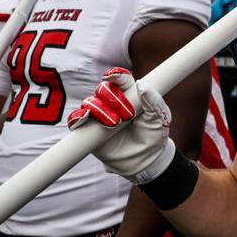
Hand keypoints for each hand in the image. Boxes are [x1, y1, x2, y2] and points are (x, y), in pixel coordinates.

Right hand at [68, 68, 175, 182]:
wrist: (144, 160)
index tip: (111, 77)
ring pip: (90, 102)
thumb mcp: (160, 117)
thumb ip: (153, 100)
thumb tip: (141, 85)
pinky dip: (77, 117)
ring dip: (99, 109)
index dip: (116, 76)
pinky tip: (84, 119)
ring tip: (114, 123)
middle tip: (127, 115)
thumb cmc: (153, 134)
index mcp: (130, 94)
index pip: (121, 80)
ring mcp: (99, 115)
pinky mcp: (88, 130)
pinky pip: (76, 120)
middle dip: (112, 98)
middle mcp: (113, 102)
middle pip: (103, 89)